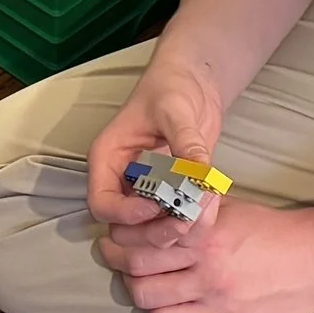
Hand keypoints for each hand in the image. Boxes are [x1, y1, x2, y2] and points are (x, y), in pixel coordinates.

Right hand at [86, 57, 225, 244]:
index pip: (102, 203)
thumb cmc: (171, 86)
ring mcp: (147, 189)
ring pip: (150, 230)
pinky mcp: (171, 192)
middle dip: (153, 231)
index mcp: (108, 158)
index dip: (125, 214)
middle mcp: (122, 179)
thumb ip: (186, 143)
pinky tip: (211, 202)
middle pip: (124, 227)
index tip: (156, 206)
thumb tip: (199, 174)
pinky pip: (175, 218)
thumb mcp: (175, 110)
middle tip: (185, 220)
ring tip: (203, 211)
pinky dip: (193, 220)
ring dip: (176, 230)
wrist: (194, 81)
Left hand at [99, 198, 313, 312]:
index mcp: (203, 239)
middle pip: (141, 287)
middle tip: (128, 272)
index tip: (113, 244)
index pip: (139, 248)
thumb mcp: (226, 209)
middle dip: (127, 279)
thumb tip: (145, 205)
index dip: (118, 247)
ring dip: (150, 307)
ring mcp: (220, 308)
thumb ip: (187, 210)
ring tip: (155, 296)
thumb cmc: (269, 230)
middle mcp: (208, 275)